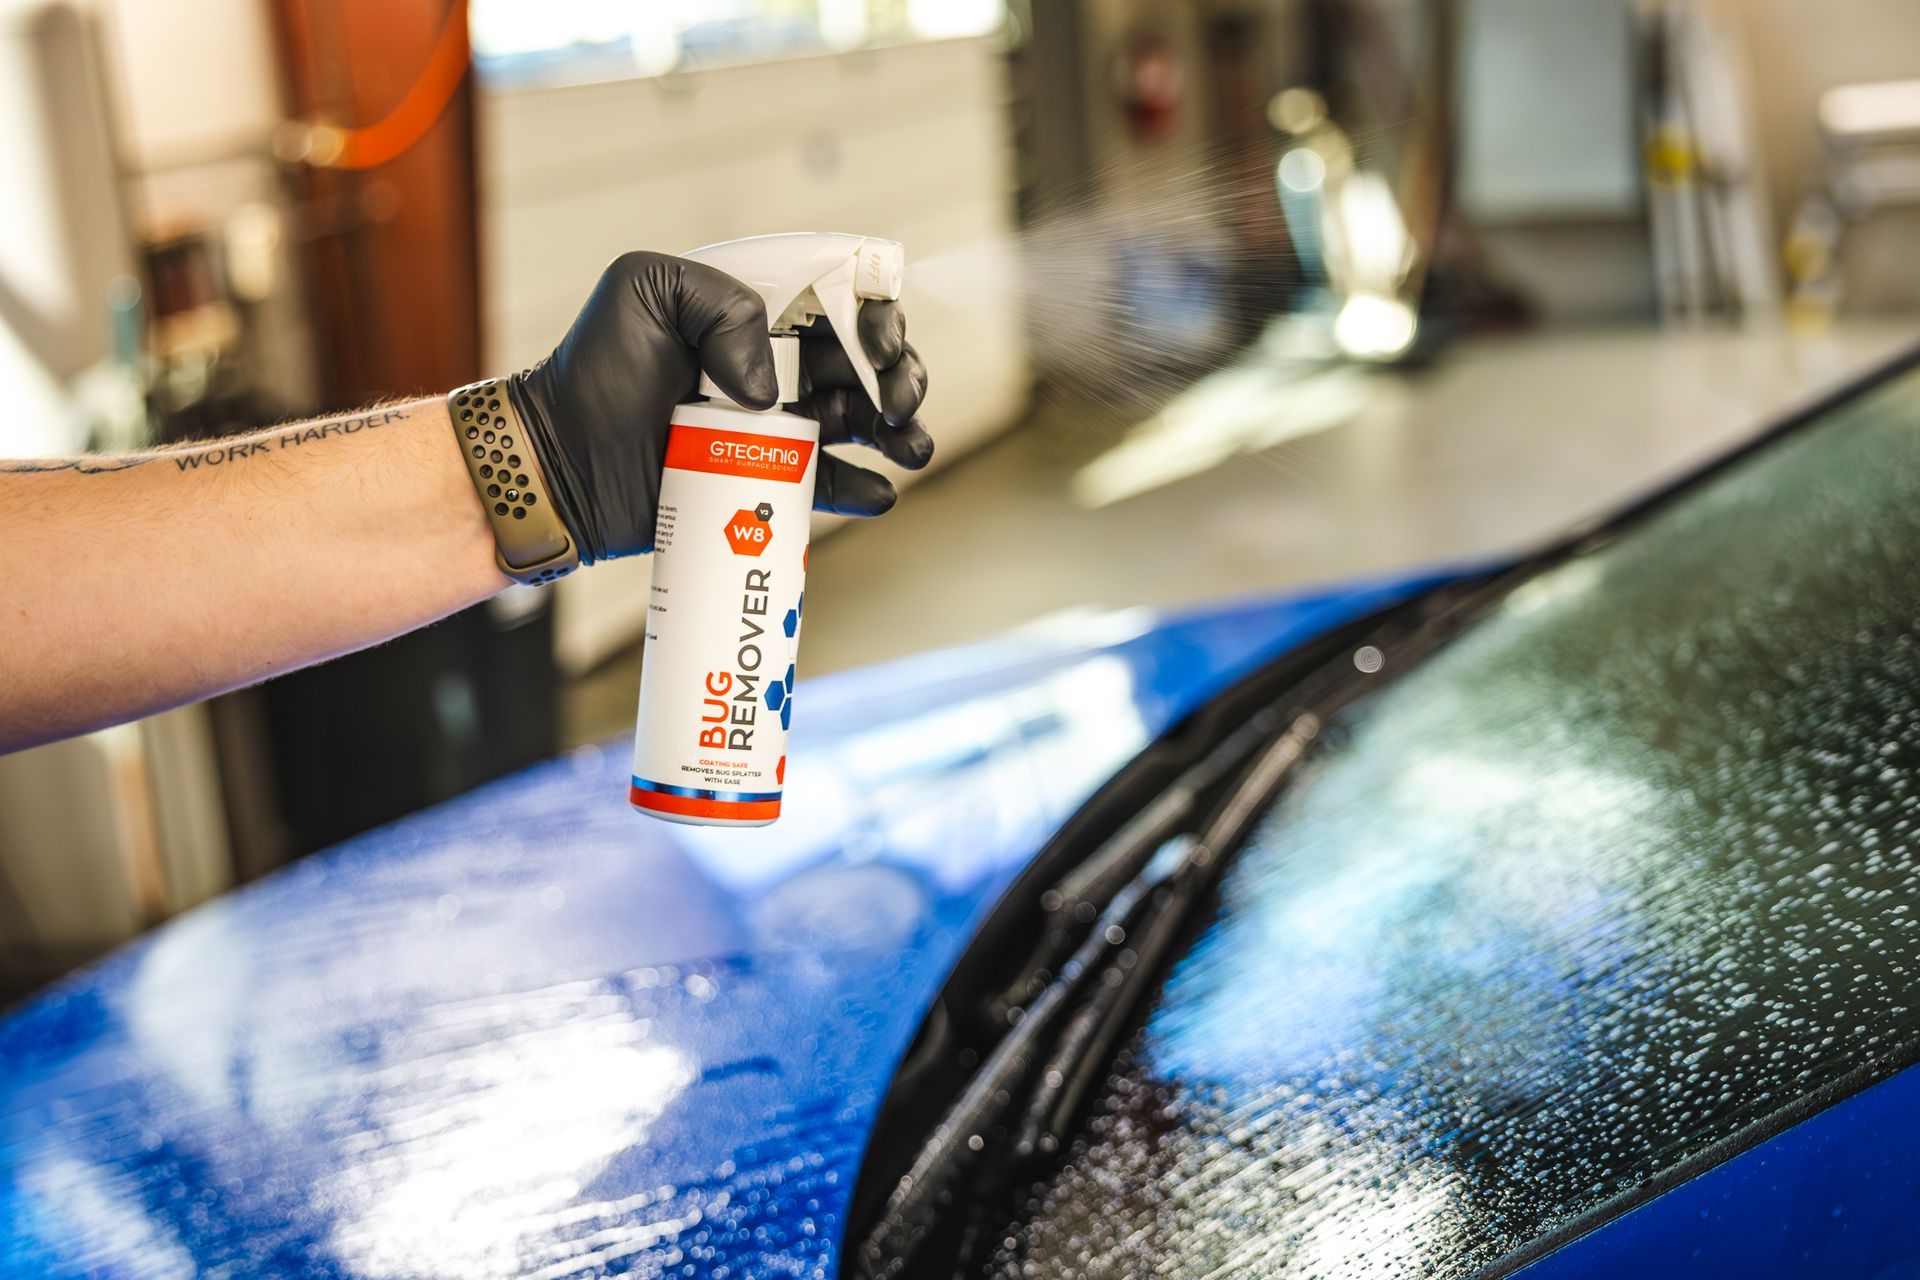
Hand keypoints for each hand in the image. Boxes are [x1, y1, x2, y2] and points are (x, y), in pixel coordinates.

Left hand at [507, 251, 931, 563]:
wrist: (561, 460)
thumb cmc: (595, 367)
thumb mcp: (645, 288)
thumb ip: (720, 300)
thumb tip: (768, 388)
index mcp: (755, 312)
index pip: (839, 301)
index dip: (875, 318)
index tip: (876, 344)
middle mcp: (774, 366)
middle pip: (864, 364)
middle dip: (899, 377)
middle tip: (893, 400)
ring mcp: (775, 428)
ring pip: (862, 423)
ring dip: (900, 431)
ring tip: (907, 447)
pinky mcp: (765, 483)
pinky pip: (830, 486)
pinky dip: (865, 490)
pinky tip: (878, 492)